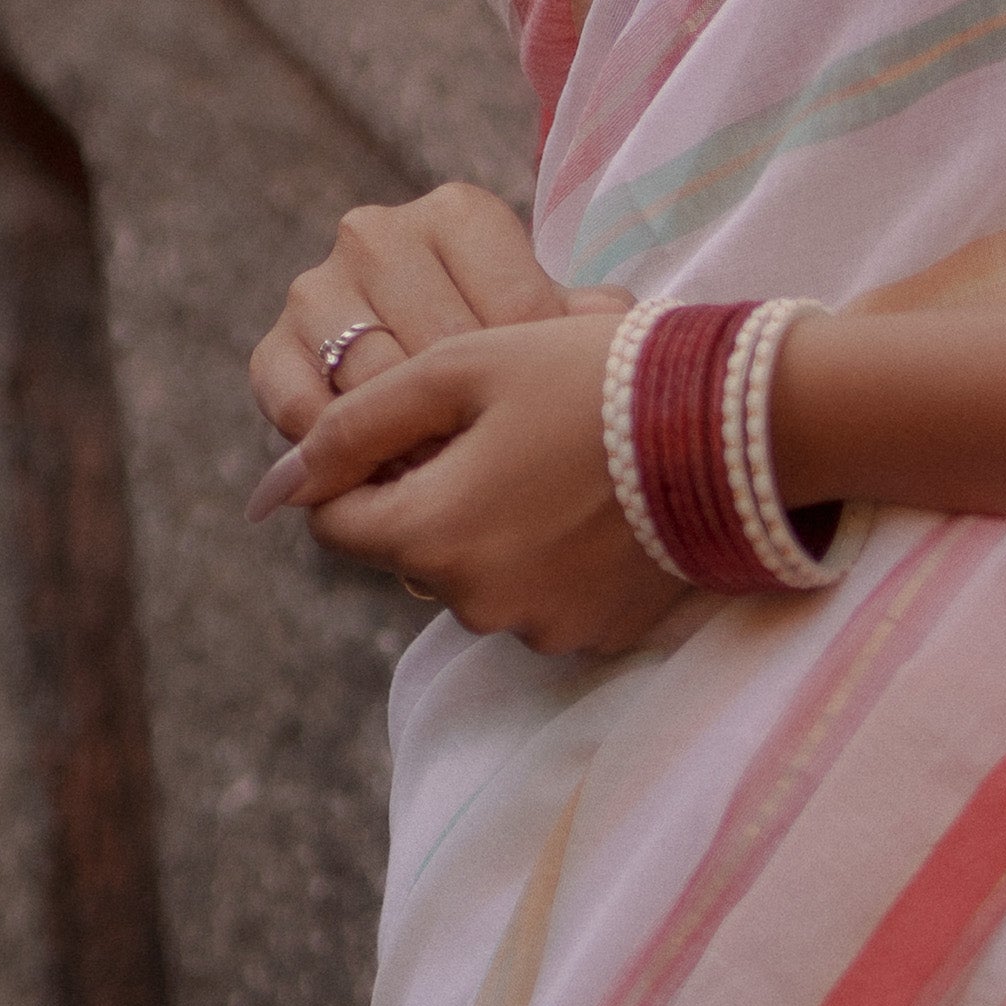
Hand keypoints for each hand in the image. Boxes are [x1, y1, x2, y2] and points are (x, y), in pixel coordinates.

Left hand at [247, 311, 674, 655]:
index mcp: (429, 534)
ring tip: (559, 460)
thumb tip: (267, 492)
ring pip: (476, 574)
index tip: (415, 421)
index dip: (362, 466)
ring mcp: (540, 628)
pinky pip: (539, 596)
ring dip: (494, 526)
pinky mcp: (595, 636)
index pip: (338, 521)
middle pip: (411, 548)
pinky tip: (598, 501)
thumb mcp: (464, 369)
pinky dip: (551, 555)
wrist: (738, 427)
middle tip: (503, 427)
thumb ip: (354, 425)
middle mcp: (475, 602)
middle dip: (435, 494)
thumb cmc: (593, 379)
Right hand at [250, 183, 569, 448]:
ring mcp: (317, 286)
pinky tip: (380, 475)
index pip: (514, 313)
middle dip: (473, 422)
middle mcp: (377, 233)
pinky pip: (302, 410)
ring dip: (411, 446)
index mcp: (459, 215)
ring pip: (374, 385)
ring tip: (448, 479)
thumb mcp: (550, 327)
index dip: (538, 386)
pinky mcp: (272, 347)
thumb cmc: (503, 346)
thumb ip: (582, 322)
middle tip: (500, 469)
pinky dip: (340, 454)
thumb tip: (611, 316)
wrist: (414, 375)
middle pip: (442, 352)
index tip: (549, 426)